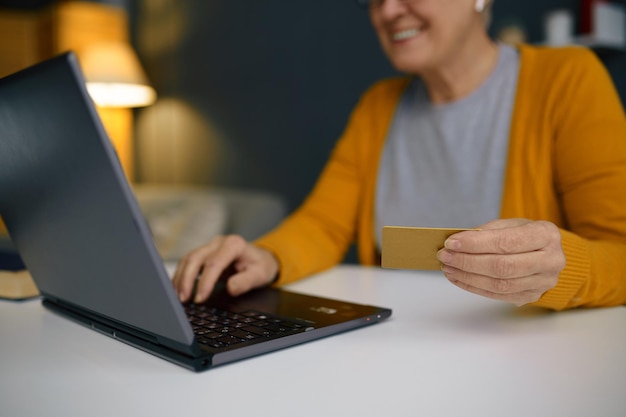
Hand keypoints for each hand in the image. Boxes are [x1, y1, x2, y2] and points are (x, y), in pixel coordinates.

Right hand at [172, 234, 279, 303]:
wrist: (262, 258)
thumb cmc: (261, 266)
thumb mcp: (260, 275)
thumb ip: (246, 281)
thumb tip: (230, 288)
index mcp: (234, 245)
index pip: (214, 263)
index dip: (205, 282)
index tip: (200, 298)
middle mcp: (219, 242)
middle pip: (196, 258)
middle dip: (186, 279)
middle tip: (183, 299)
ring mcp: (210, 246)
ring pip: (188, 259)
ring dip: (180, 278)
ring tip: (178, 297)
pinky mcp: (204, 252)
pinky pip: (188, 262)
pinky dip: (181, 275)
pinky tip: (177, 288)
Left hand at [436, 219, 564, 305]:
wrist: (546, 252)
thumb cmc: (525, 235)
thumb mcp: (511, 224)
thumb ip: (488, 232)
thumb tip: (457, 242)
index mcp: (546, 235)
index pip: (506, 242)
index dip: (475, 244)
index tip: (451, 242)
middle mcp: (551, 260)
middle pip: (503, 266)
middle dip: (468, 262)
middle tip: (445, 256)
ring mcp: (543, 282)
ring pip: (500, 284)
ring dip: (468, 277)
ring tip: (448, 268)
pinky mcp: (532, 296)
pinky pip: (499, 295)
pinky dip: (474, 287)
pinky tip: (458, 278)